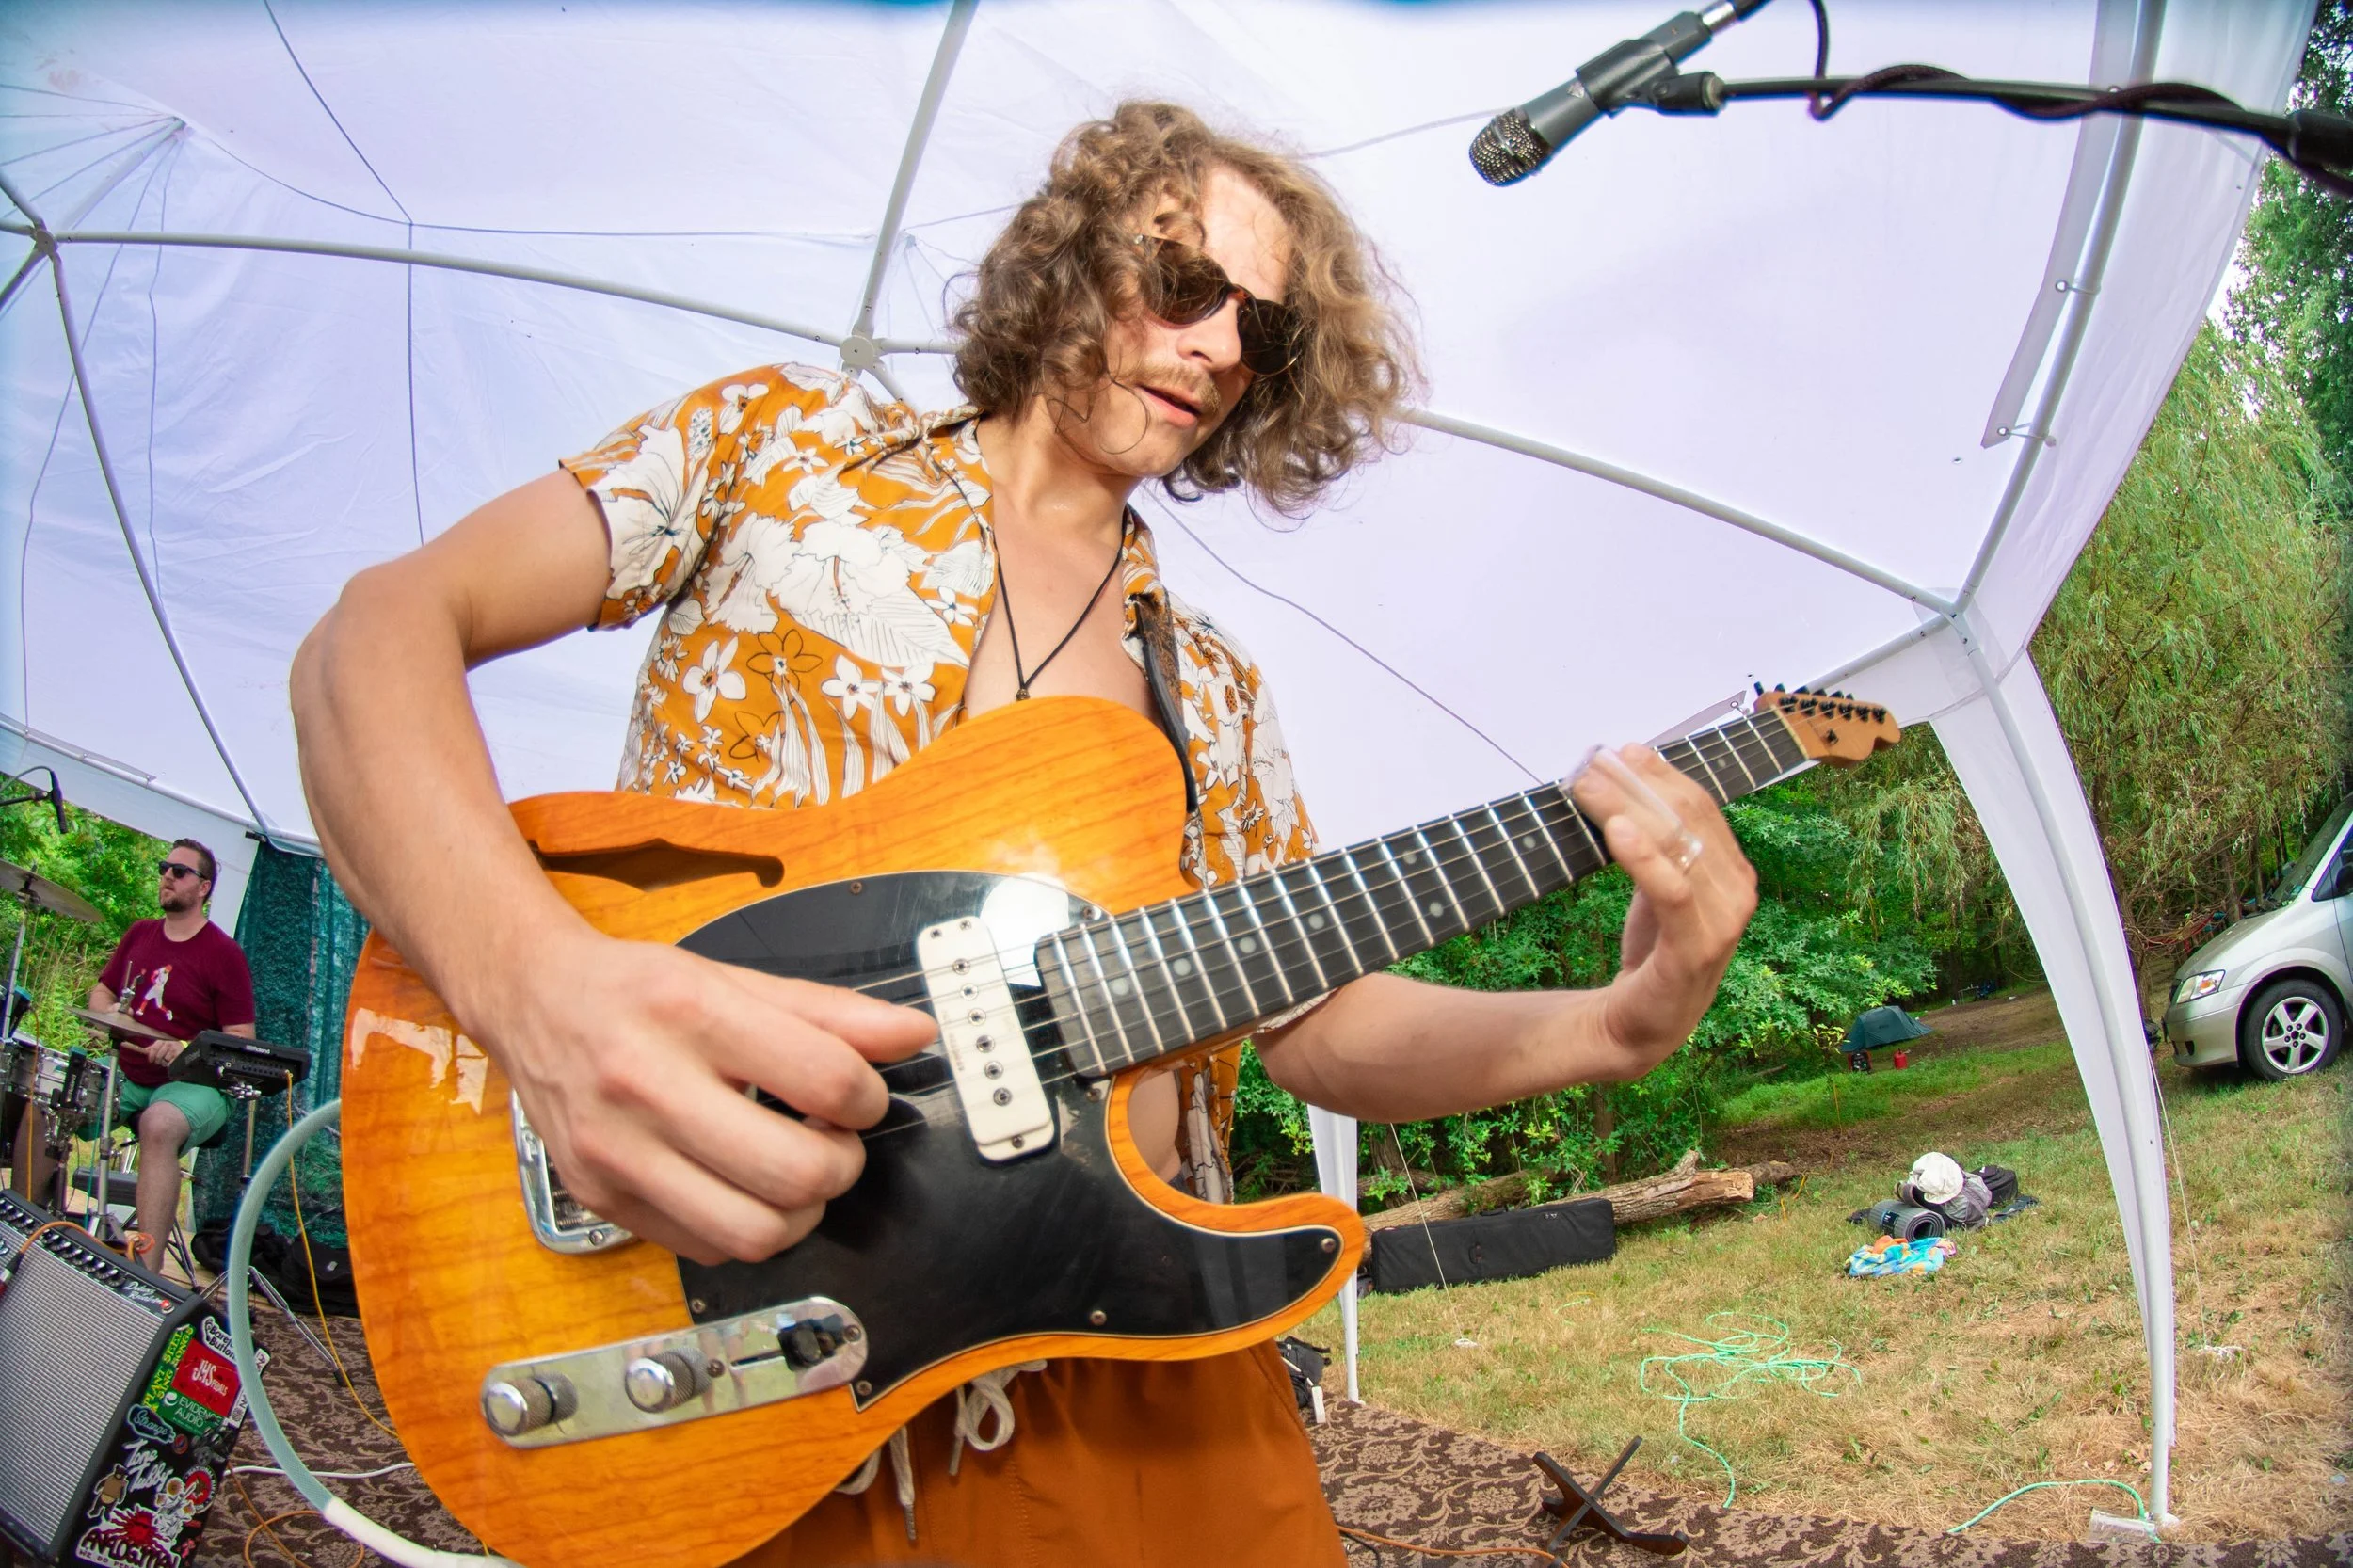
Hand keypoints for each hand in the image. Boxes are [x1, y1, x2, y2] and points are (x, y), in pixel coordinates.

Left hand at [148, 1039, 184, 1067]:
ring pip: (164, 1061)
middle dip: (158, 1061)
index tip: (150, 1061)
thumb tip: (144, 1050)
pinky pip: (170, 1063)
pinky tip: (170, 1062)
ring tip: (166, 1061)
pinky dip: (169, 1065)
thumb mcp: (161, 1045)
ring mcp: (174, 1050)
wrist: (182, 1047)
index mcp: (162, 1041)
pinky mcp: (178, 1056)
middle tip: (159, 1061)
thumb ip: (153, 1048)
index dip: (151, 1056)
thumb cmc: (169, 1047)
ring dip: (164, 1063)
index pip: (154, 1049)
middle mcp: (168, 1044)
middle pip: (158, 1056)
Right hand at [469, 926, 936, 1266]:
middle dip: (842, 1165)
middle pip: (795, 1173)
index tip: (859, 1095)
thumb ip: (830, 1012)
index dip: (867, 1097)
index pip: (824, 1079)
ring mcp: (618, 1152)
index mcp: (690, 1012)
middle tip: (833, 1142)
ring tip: (794, 1172)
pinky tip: (740, 1187)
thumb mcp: (736, 978)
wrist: (532, 1001)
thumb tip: (914, 1034)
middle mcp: (645, 1085)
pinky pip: (705, 1250)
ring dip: (800, 1212)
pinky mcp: (602, 1199)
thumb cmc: (638, 991)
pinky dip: (744, 1229)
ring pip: (753, 1232)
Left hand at [1568, 745, 1757, 1070]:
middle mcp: (1739, 890)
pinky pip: (1674, 891)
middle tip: (1589, 766)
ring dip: (1629, 810)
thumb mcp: (1655, 883)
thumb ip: (1655, 836)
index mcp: (1734, 869)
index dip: (1661, 774)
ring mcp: (1724, 921)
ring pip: (1679, 848)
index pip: (1700, 805)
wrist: (1639, 1023)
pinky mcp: (1697, 948)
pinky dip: (1645, 857)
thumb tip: (1625, 770)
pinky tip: (1616, 831)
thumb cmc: (1652, 947)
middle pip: (1689, 819)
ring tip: (1587, 788)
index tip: (1620, 750)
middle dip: (1637, 786)